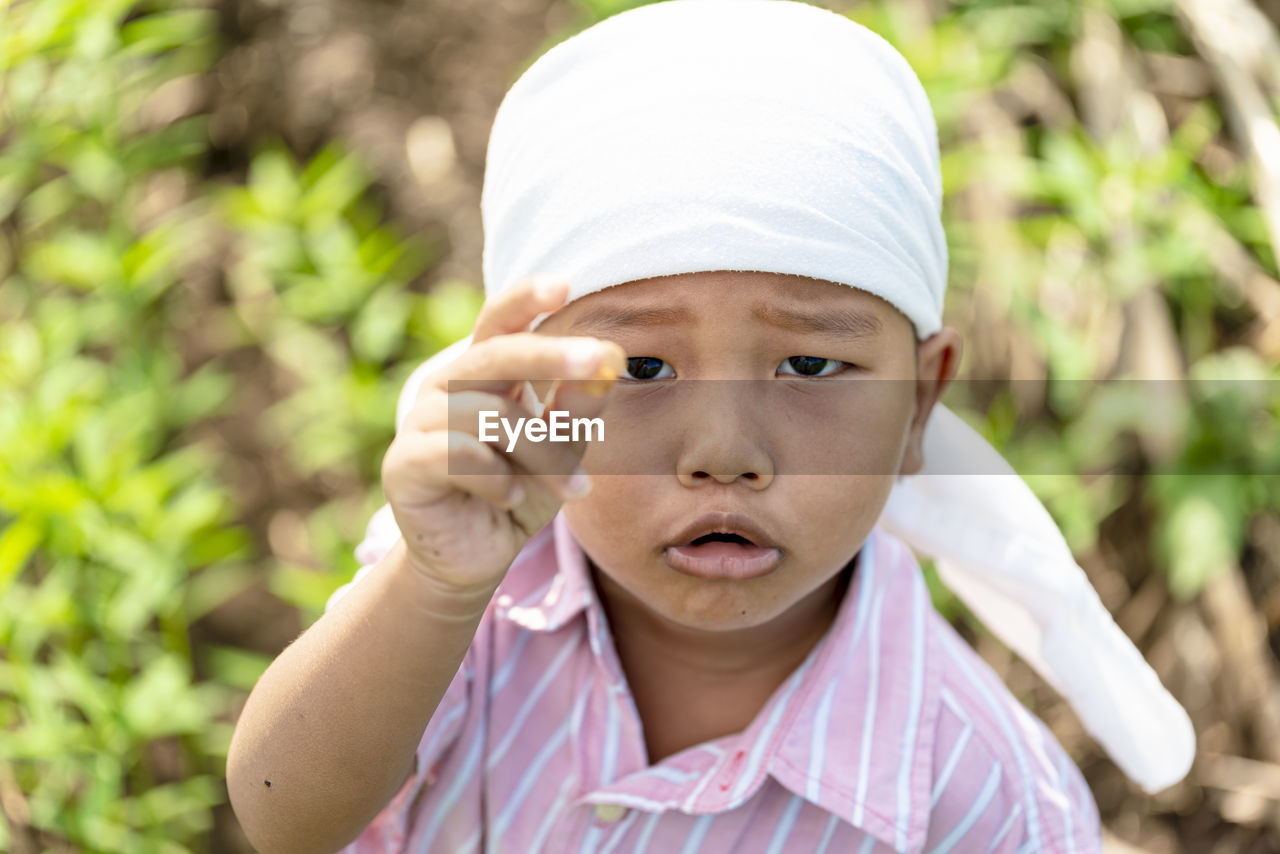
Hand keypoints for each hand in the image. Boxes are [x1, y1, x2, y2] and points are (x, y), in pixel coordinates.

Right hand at [380, 275, 625, 593]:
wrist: (475, 559)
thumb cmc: (519, 492)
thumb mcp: (559, 450)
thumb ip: (575, 410)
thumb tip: (606, 367)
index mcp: (483, 372)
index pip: (498, 321)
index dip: (524, 299)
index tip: (564, 284)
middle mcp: (446, 385)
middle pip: (495, 353)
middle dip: (552, 355)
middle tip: (601, 360)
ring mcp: (418, 421)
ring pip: (491, 415)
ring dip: (542, 454)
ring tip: (571, 489)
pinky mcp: (402, 462)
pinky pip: (460, 455)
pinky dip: (499, 479)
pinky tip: (512, 499)